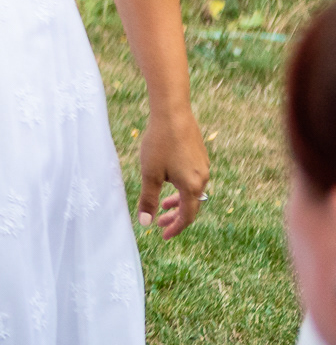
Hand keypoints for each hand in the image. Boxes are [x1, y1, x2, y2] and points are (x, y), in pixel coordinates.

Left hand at [137, 105, 209, 237]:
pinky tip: (168, 180)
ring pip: (192, 191)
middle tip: (159, 224)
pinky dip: (181, 187)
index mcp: (192, 186)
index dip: (175, 228)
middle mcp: (202, 178)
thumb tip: (146, 223)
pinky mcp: (200, 155)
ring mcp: (203, 166)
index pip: (187, 217)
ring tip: (162, 204)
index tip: (163, 236)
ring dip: (177, 201)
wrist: (173, 112)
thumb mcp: (150, 174)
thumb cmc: (159, 143)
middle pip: (191, 205)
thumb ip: (149, 199)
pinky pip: (192, 179)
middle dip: (174, 216)